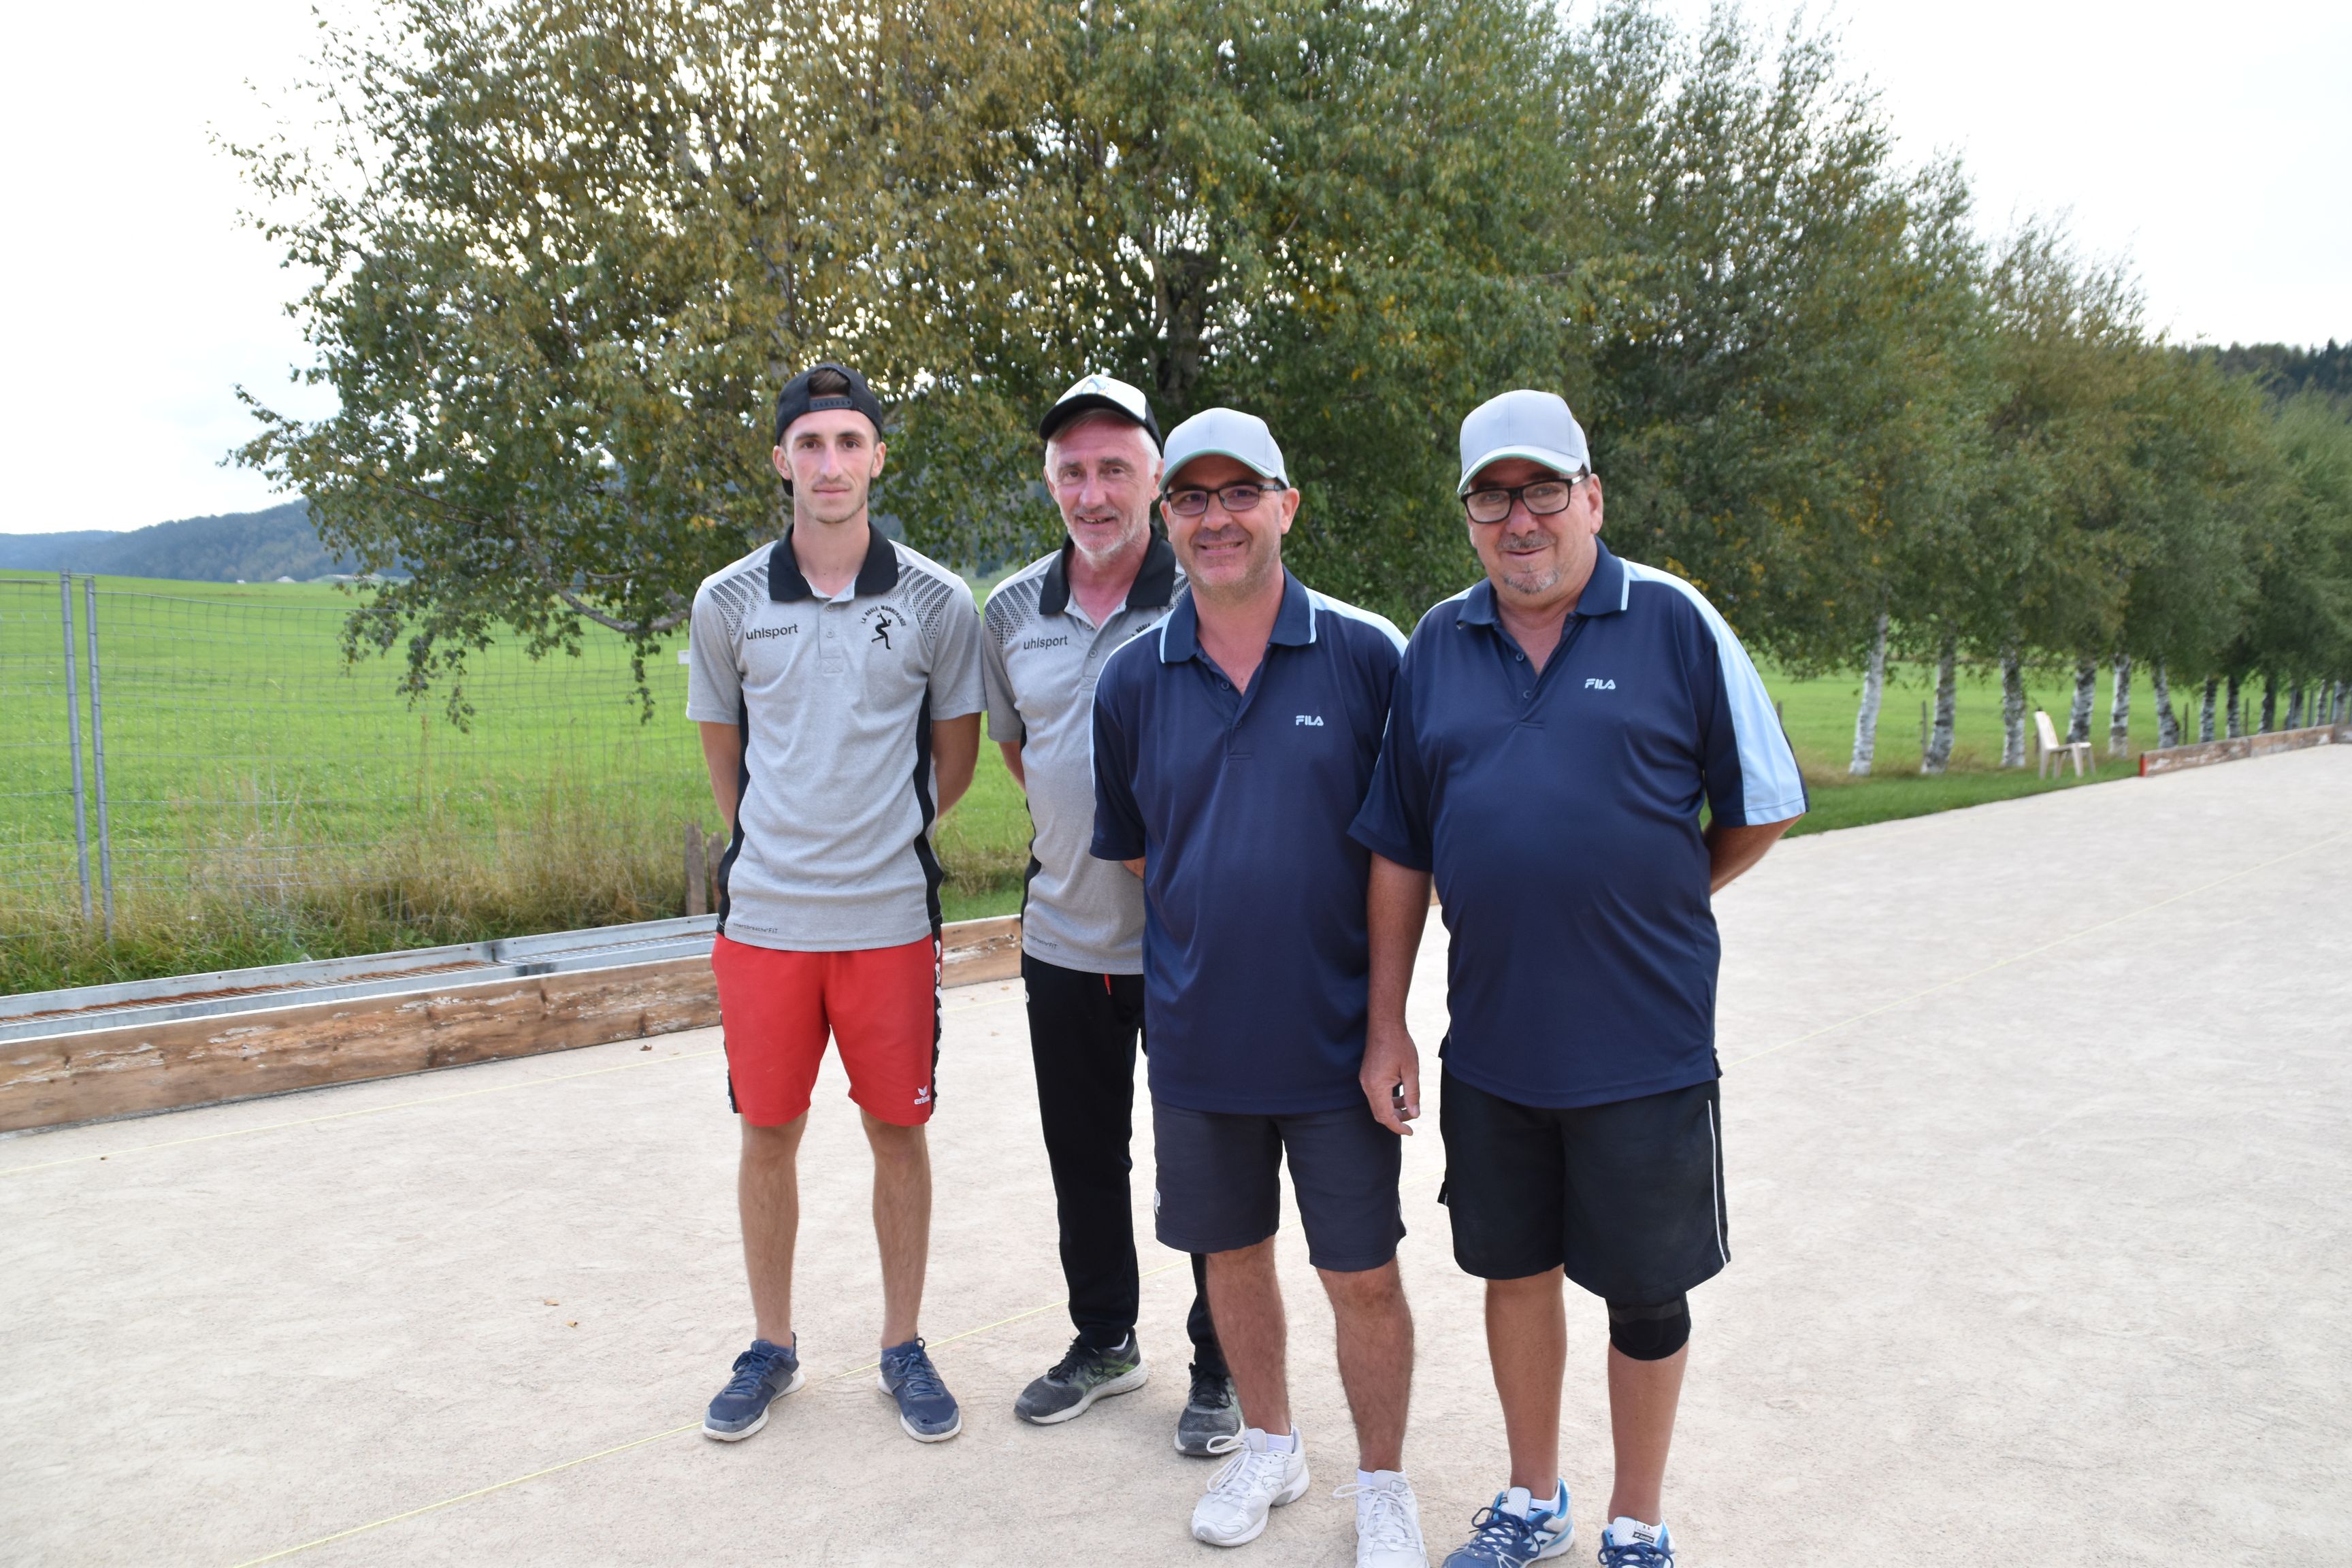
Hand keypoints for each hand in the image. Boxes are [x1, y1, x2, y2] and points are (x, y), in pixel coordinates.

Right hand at [1360, 1018, 1421, 1135]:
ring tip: (1409, 1107)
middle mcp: (1367, 1085)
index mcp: (1377, 1086)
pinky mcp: (1367, 1076)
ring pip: (1377, 1105)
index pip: (1386, 1116)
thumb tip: (1414, 1114)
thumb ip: (1413, 1094)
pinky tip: (1401, 1096)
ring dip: (1392, 1110)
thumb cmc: (1400, 1045)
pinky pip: (1376, 1095)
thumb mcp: (1411, 1071)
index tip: (1411, 1132)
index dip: (1398, 1127)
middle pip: (1379, 1114)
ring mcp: (1365, 1080)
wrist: (1385, 1025)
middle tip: (1413, 1118)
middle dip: (1396, 1120)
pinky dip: (1388, 1100)